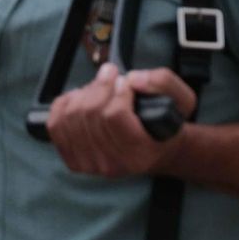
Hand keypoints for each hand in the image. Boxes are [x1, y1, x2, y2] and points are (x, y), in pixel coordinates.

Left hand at [48, 63, 196, 177]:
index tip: (125, 80)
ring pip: (71, 119)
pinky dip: (64, 106)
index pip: (115, 116)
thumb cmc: (168, 125)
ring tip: (99, 87)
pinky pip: (56, 127)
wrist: (158, 150)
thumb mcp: (182, 99)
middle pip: (90, 115)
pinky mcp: (74, 160)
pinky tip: (80, 98)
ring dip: (84, 94)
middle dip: (99, 87)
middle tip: (111, 75)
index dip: (117, 92)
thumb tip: (132, 78)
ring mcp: (90, 164)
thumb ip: (162, 82)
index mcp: (140, 152)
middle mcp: (113, 163)